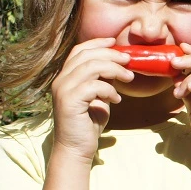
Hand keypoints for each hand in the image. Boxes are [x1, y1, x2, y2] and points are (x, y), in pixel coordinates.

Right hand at [50, 38, 133, 162]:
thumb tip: (119, 64)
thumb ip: (103, 79)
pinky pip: (94, 86)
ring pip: (91, 67)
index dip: (97, 42)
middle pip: (87, 55)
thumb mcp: (98, 96)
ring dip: (114, 70)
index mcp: (66, 76)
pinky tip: (117, 99)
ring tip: (129, 78)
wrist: (76, 148)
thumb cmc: (88, 122)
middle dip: (111, 54)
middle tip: (129, 60)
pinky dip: (109, 90)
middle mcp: (61, 80)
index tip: (115, 41)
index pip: (79, 50)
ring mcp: (63, 90)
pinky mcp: (69, 101)